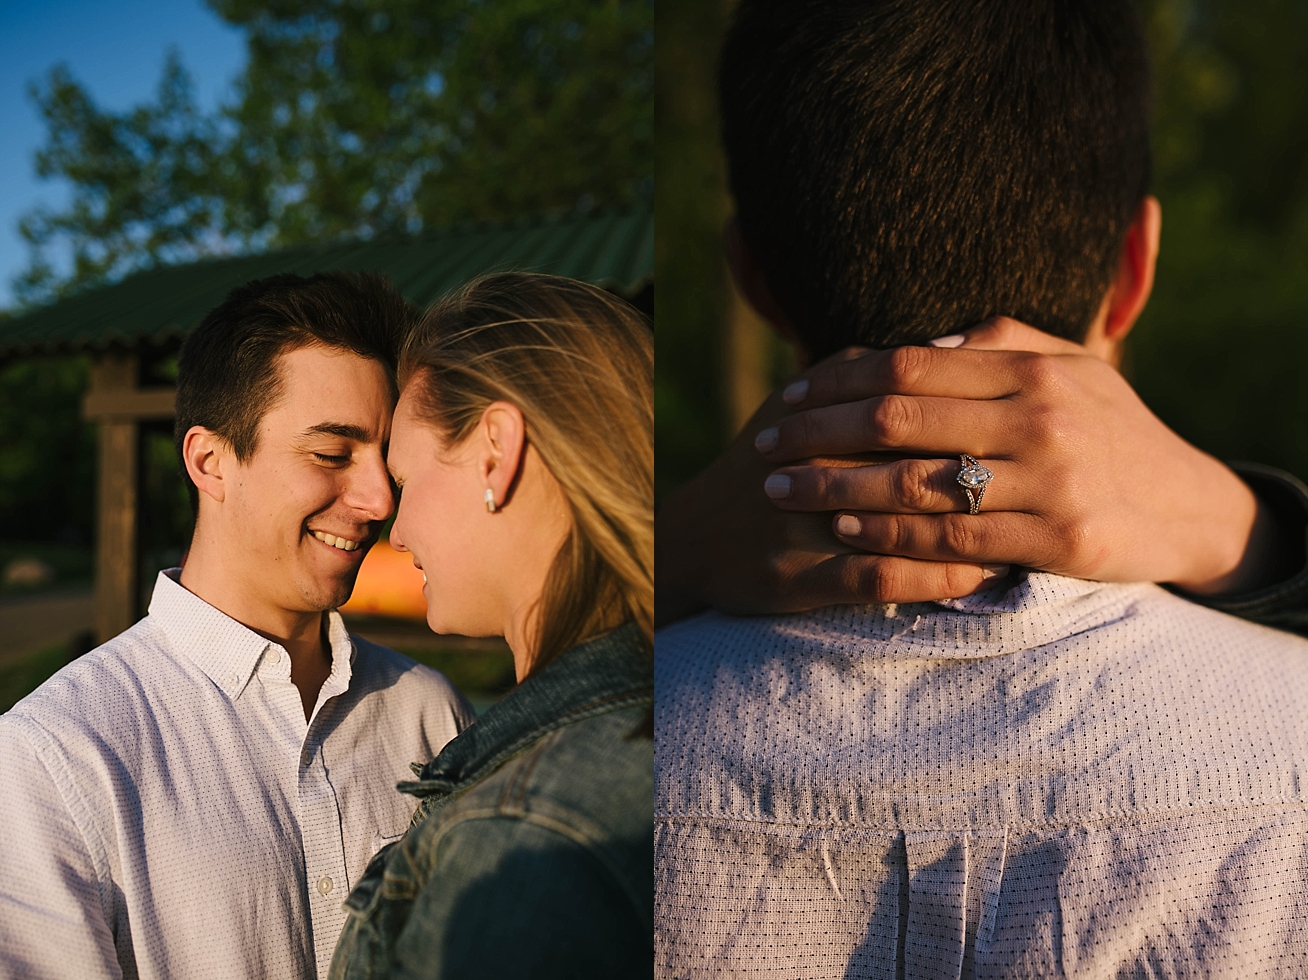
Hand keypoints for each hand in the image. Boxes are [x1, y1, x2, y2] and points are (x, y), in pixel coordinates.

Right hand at [655, 351, 1005, 627]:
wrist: (695, 537)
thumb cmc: (766, 463)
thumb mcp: (801, 401)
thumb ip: (863, 370)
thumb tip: (945, 345)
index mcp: (823, 413)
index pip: (917, 401)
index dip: (982, 411)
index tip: (1036, 424)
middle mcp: (814, 462)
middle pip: (921, 458)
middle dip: (990, 470)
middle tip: (1048, 480)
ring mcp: (805, 522)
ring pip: (909, 522)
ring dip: (974, 528)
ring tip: (1028, 529)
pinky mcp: (798, 576)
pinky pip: (884, 577)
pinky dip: (937, 577)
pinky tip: (980, 575)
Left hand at [756, 318, 1284, 595]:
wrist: (1189, 504)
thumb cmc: (1110, 429)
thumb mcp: (1072, 367)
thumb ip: (1000, 344)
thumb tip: (920, 345)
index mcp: (1030, 368)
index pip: (907, 367)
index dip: (835, 381)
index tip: (786, 396)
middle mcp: (1038, 417)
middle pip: (897, 420)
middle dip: (817, 434)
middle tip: (763, 448)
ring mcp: (1050, 481)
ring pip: (916, 482)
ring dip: (837, 490)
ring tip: (783, 493)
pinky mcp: (1059, 541)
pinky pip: (954, 539)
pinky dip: (891, 536)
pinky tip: (844, 533)